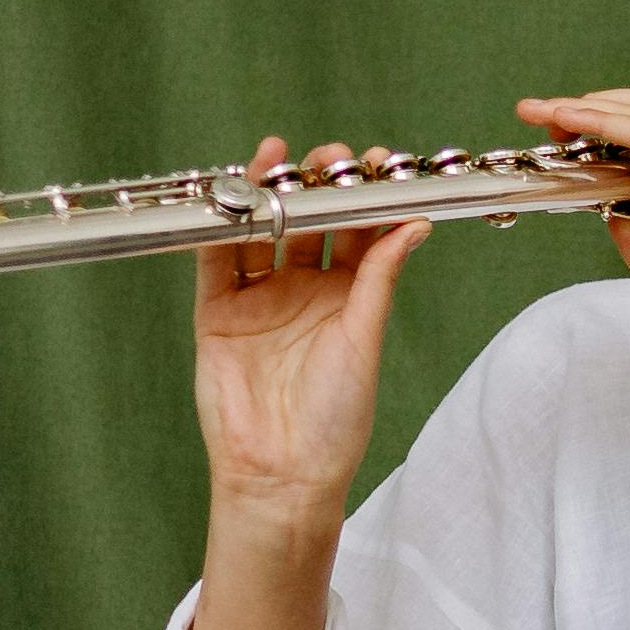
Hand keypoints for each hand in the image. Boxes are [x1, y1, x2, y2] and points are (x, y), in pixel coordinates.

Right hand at [188, 138, 425, 533]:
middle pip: (308, 221)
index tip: (379, 164)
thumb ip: (379, 278)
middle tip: (329, 158)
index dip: (366, 197)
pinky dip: (220, 225)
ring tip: (279, 158)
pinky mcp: (218, 312)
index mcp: (346, 297)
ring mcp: (258, 298)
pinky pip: (215, 259)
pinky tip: (231, 194)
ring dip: (268, 194)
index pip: (358, 232)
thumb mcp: (364, 339)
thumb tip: (414, 224)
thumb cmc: (336, 418)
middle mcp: (302, 291)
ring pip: (259, 230)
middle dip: (318, 185)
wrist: (282, 472)